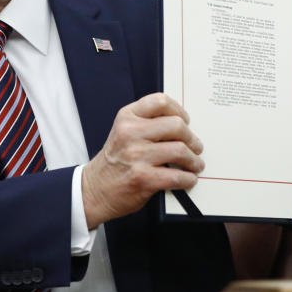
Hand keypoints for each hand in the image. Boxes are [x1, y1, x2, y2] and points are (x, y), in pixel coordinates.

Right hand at [82, 93, 202, 229]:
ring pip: (180, 150)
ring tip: (195, 164)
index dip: (179, 110)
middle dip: (192, 138)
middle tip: (196, 146)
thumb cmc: (115, 160)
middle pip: (176, 126)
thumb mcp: (123, 131)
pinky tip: (188, 179)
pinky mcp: (143, 178)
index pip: (160, 101)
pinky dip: (188, 179)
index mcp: (127, 117)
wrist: (95, 190)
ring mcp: (136, 156)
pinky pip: (177, 176)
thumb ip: (147, 123)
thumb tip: (182, 124)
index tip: (185, 120)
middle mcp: (130, 133)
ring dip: (194, 160)